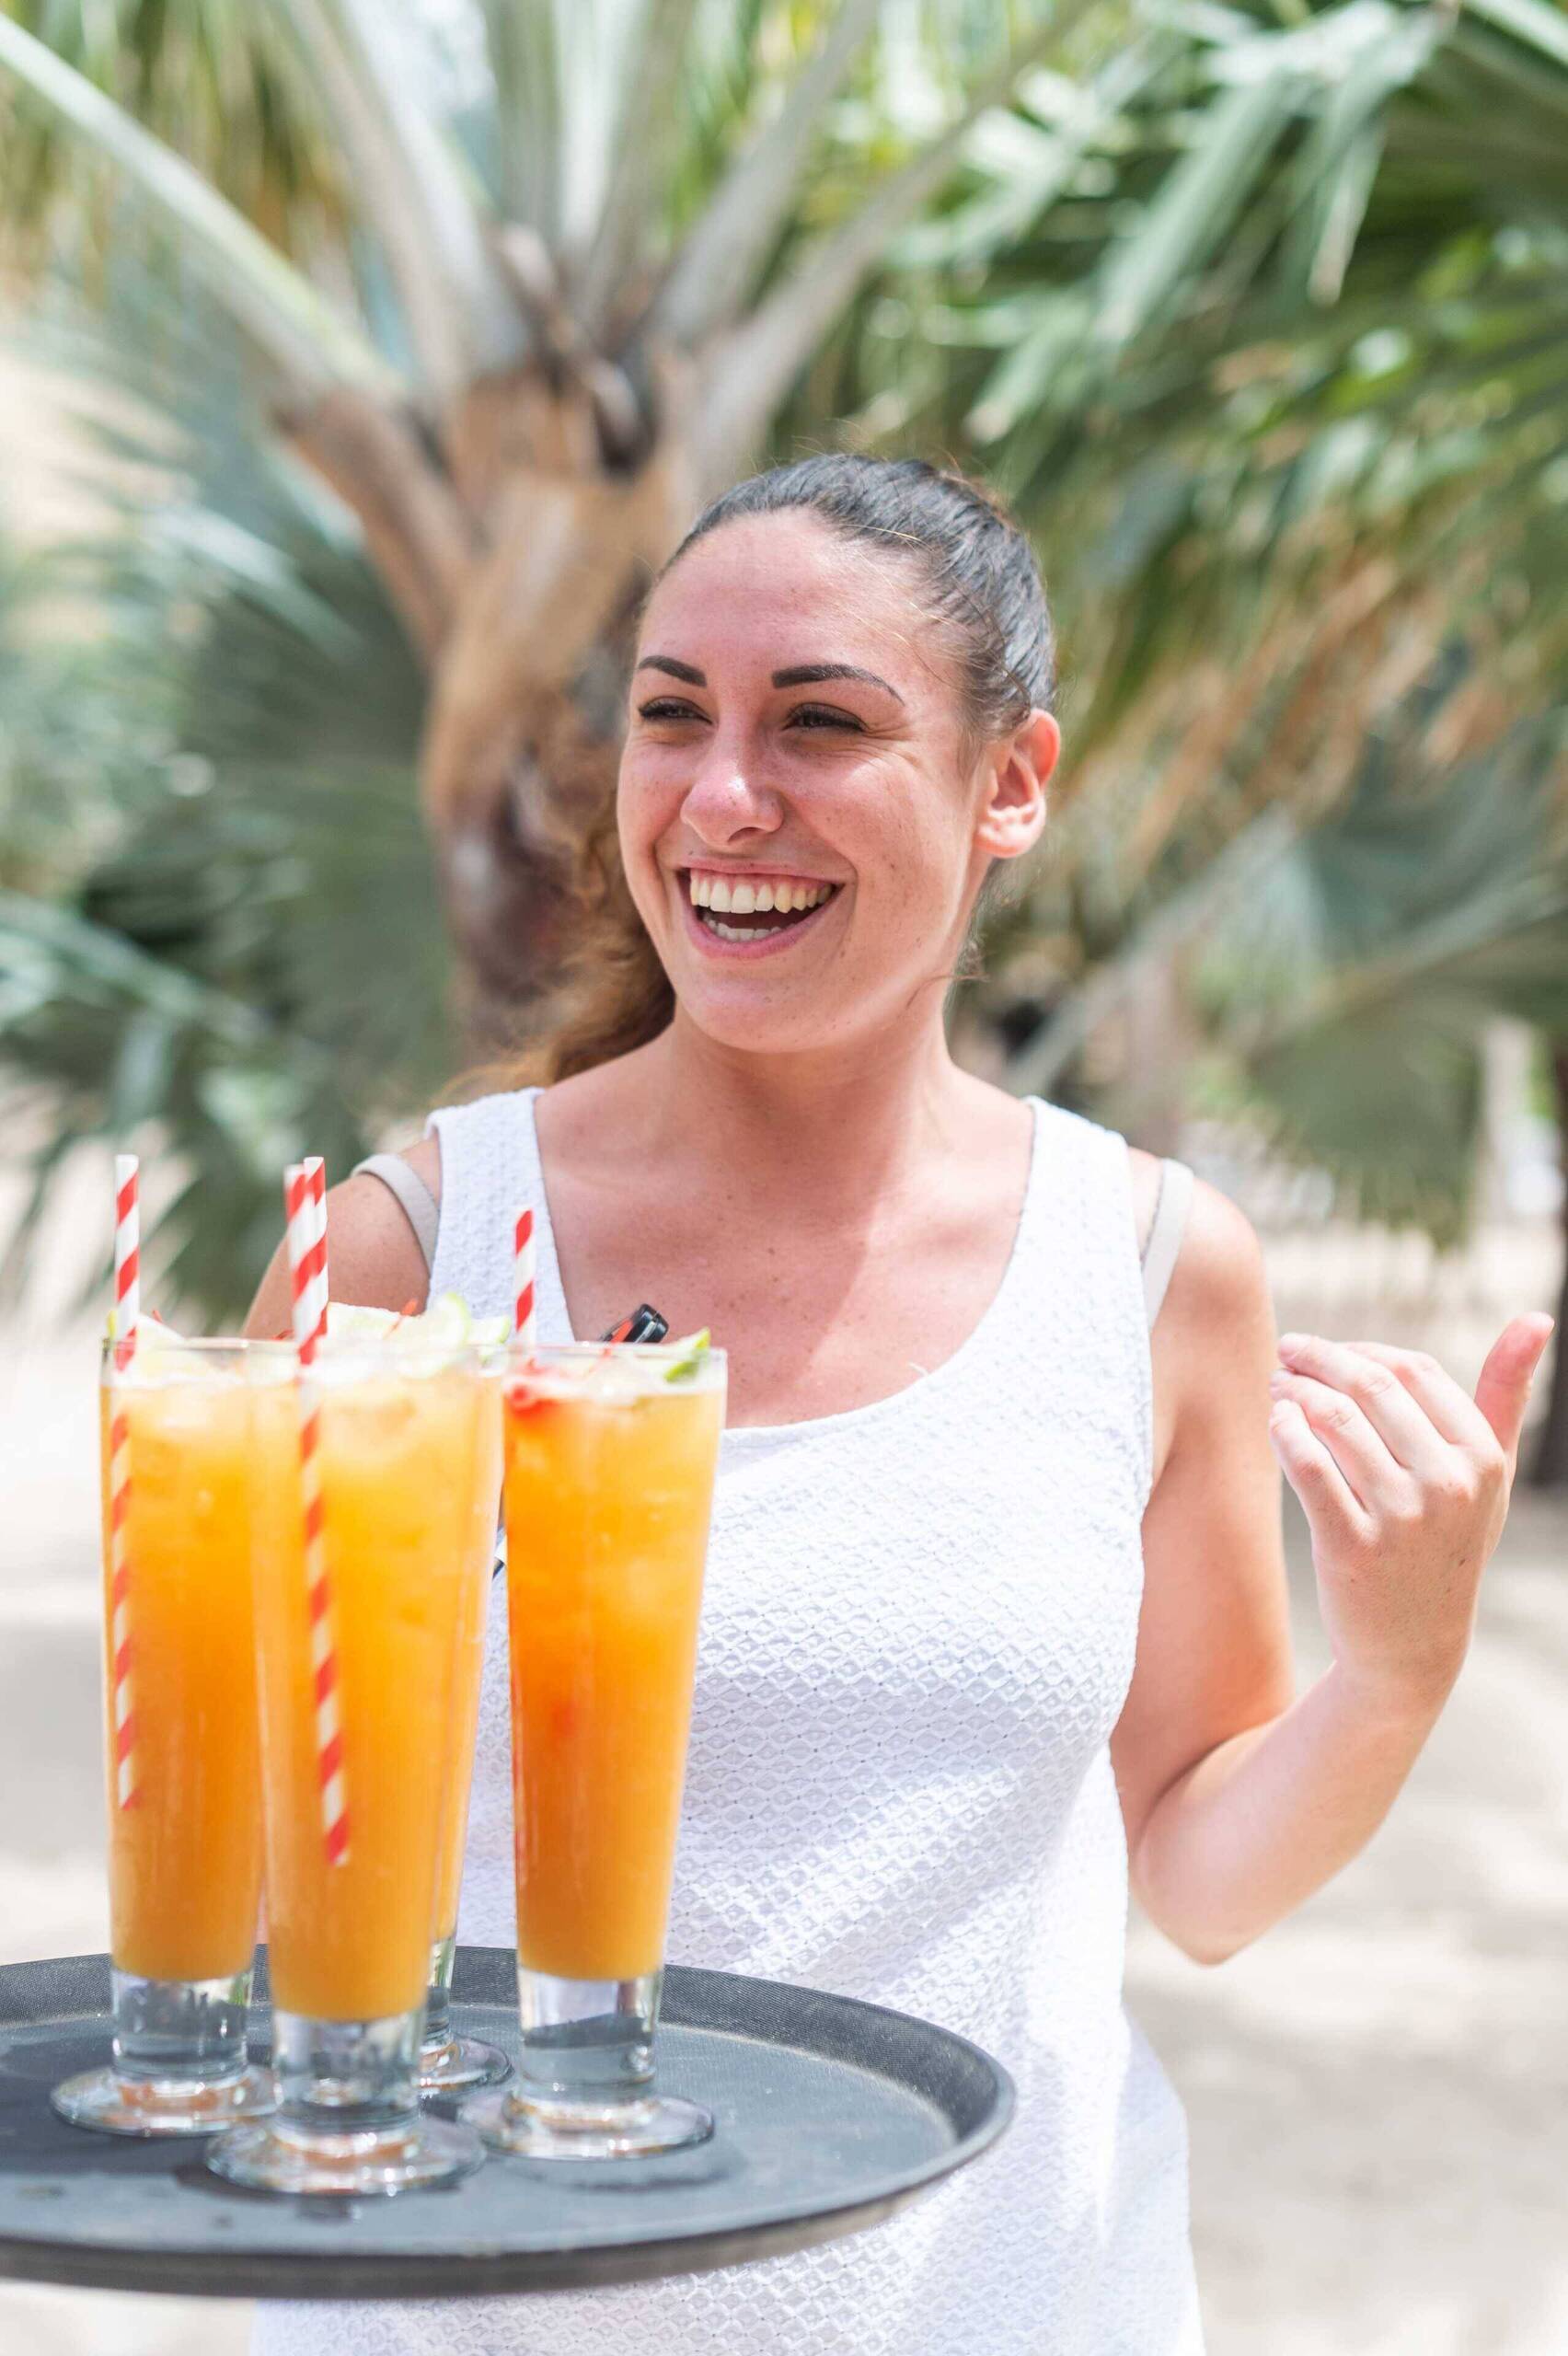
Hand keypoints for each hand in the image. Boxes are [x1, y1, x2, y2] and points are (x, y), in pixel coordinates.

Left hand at [1267, 1314, 1555, 1714]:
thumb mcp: (1488, 1474)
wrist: (1412, 1645)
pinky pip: (1307, 1465)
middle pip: (1370, 1385)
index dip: (1362, 1350)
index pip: (1414, 1370)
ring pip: (1333, 1419)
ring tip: (1277, 1386)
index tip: (1329, 1351)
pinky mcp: (1352, 1549)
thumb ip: (1506, 1393)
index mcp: (1482, 1458)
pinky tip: (1275, 1421)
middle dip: (1319, 1359)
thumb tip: (1537, 1316)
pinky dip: (1283, 1431)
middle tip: (1288, 1353)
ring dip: (1294, 1390)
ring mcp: (1401, 1519)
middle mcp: (1448, 1485)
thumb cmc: (1448, 1542)